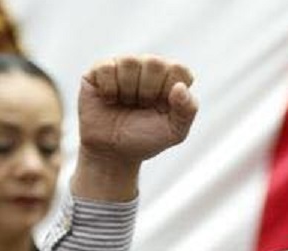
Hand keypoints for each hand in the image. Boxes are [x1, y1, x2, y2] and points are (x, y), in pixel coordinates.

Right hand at [73, 54, 196, 200]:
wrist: (112, 152)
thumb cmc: (145, 139)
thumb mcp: (174, 132)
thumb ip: (187, 110)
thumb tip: (180, 87)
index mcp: (169, 78)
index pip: (178, 69)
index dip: (169, 91)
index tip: (161, 107)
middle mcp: (147, 67)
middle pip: (154, 62)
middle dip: (148, 91)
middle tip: (141, 106)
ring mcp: (123, 66)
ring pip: (129, 61)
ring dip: (128, 90)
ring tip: (125, 103)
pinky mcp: (99, 70)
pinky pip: (106, 67)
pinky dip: (109, 89)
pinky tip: (109, 99)